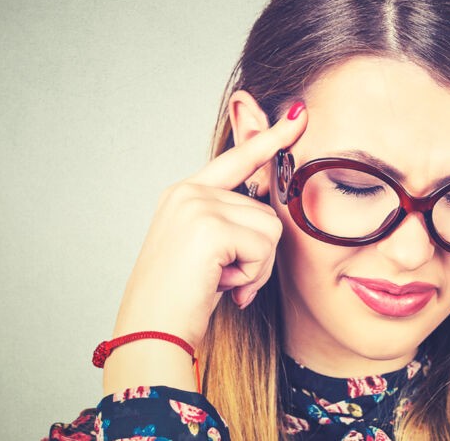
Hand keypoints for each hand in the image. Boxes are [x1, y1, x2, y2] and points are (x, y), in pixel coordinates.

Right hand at [111, 102, 307, 346]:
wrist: (151, 333)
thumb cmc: (179, 302)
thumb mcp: (208, 254)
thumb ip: (233, 226)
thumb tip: (270, 217)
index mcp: (184, 194)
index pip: (236, 159)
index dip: (268, 137)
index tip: (297, 115)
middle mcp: (188, 192)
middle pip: (265, 210)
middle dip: (258, 254)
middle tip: (227, 280)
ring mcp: (196, 205)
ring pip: (270, 228)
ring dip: (257, 267)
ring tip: (221, 283)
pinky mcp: (209, 226)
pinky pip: (263, 246)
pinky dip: (252, 275)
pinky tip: (221, 287)